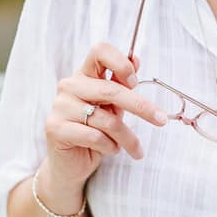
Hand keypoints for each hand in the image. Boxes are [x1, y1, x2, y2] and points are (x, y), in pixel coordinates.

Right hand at [39, 42, 168, 205]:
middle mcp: (69, 86)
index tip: (135, 82)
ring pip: (106, 119)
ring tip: (135, 149)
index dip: (121, 63)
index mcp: (84, 75)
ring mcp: (60, 106)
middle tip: (161, 120)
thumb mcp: (113, 106)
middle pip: (110, 89)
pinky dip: (110, 146)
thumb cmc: (95, 131)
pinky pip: (94, 136)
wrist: (71, 164)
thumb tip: (136, 58)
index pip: (100, 51)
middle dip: (141, 107)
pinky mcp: (55, 128)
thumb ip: (121, 84)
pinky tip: (111, 150)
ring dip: (127, 137)